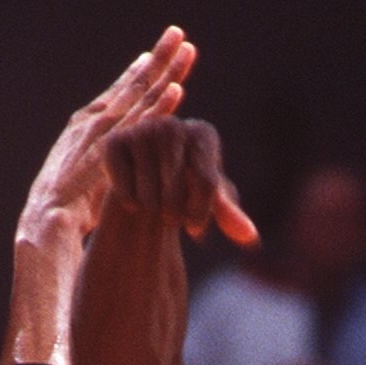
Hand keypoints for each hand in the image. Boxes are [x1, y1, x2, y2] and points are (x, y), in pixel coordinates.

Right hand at [22, 26, 199, 232]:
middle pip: (135, 83)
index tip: (159, 54)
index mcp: (88, 123)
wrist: (47, 220)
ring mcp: (103, 132)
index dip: (142, 70)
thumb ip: (107, 160)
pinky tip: (177, 90)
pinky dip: (159, 106)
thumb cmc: (67, 209)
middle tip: (178, 33)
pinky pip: (140, 124)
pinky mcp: (111, 149)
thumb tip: (127, 163)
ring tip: (186, 49)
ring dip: (166, 71)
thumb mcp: (85, 174)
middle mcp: (95, 119)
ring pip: (141, 95)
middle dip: (159, 58)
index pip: (122, 90)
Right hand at [102, 114, 258, 246]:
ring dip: (153, 212)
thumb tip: (251, 239)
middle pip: (176, 194)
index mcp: (203, 134)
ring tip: (154, 203)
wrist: (146, 179)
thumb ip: (231, 217)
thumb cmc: (186, 189)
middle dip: (175, 216)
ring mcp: (141, 130)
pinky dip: (132, 204)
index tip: (196, 228)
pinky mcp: (113, 143)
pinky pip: (127, 193)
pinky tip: (134, 198)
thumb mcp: (211, 202)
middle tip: (171, 215)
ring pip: (150, 199)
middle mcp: (172, 125)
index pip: (206, 184)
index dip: (200, 215)